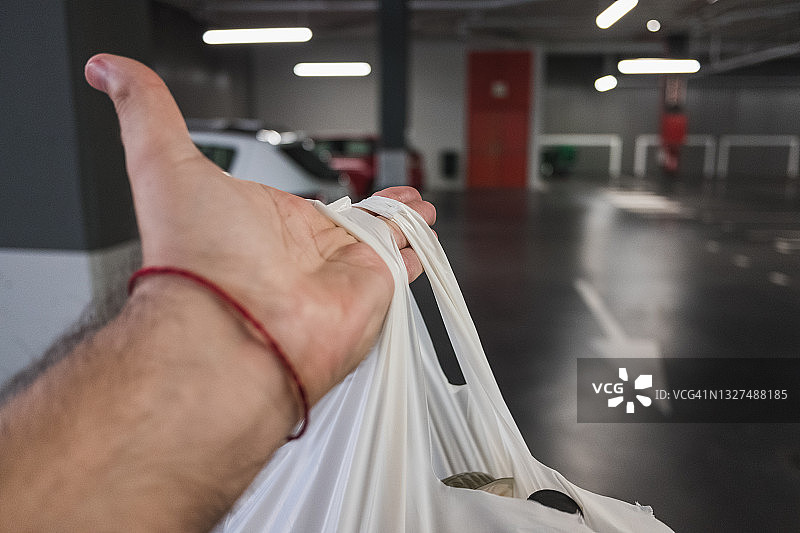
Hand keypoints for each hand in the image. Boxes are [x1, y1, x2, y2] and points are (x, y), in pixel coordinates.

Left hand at [84, 54, 434, 405]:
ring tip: (418, 211)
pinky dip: (416, 247)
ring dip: (401, 225)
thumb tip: (109, 69)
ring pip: (380, 240)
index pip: (303, 206)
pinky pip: (402, 260)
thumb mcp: (163, 162)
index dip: (323, 194)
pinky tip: (422, 235)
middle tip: (394, 198)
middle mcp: (303, 251)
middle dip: (373, 211)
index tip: (337, 187)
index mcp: (265, 224)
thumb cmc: (194, 256)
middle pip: (348, 224)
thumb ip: (148, 109)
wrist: (228, 328)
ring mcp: (339, 271)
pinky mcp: (372, 288)